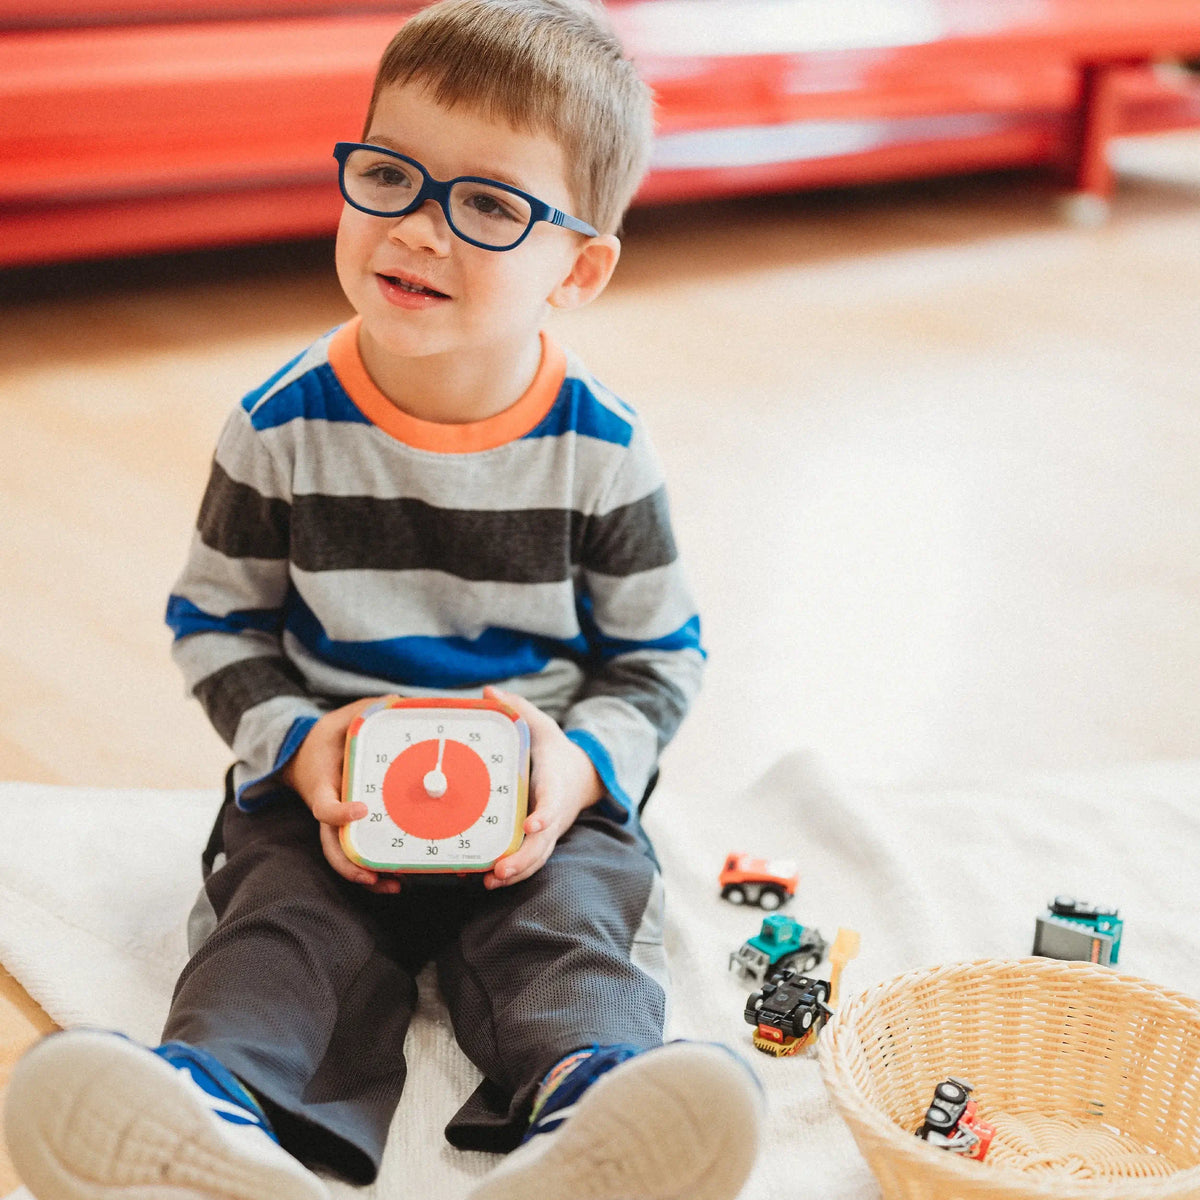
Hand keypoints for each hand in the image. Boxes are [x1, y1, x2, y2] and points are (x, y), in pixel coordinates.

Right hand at [280, 696, 403, 893]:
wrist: (305, 757)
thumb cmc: (326, 739)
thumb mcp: (339, 719)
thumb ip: (365, 709)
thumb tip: (395, 701)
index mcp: (322, 785)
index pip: (324, 806)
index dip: (339, 812)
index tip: (361, 810)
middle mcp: (327, 810)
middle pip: (331, 846)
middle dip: (351, 865)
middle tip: (376, 875)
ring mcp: (337, 824)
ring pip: (343, 857)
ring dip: (365, 875)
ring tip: (395, 884)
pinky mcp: (349, 829)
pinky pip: (356, 853)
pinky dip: (373, 868)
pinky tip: (399, 878)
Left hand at [482, 686, 603, 889]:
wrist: (580, 776)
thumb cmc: (553, 751)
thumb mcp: (541, 726)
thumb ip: (518, 709)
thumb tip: (489, 692)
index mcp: (555, 782)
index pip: (554, 800)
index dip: (545, 814)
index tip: (532, 824)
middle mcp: (554, 812)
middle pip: (544, 841)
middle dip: (524, 858)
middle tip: (500, 869)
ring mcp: (549, 831)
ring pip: (538, 858)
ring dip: (517, 872)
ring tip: (491, 881)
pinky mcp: (539, 841)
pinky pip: (530, 861)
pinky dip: (513, 874)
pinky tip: (487, 880)